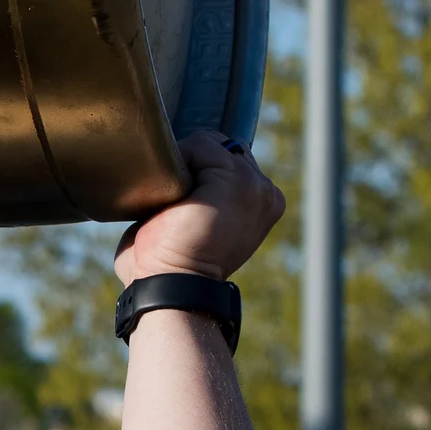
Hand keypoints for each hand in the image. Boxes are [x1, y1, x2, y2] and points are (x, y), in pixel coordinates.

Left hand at [114, 130, 285, 285]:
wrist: (170, 285)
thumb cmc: (166, 264)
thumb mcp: (192, 222)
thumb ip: (197, 191)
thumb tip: (170, 169)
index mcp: (259, 204)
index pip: (227, 159)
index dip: (194, 172)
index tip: (179, 206)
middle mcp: (264, 193)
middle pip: (220, 147)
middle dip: (190, 166)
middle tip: (172, 206)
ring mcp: (256, 185)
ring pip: (209, 144)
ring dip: (181, 166)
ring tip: (172, 203)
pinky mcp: (238, 179)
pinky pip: (200, 145)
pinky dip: (177, 164)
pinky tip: (172, 198)